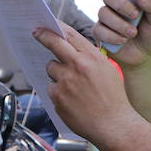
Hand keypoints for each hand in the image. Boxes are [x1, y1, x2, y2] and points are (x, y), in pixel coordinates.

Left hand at [33, 21, 136, 142]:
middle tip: (36, 33)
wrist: (114, 125)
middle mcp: (77, 66)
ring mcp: (65, 81)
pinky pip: (51, 88)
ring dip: (57, 74)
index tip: (46, 25)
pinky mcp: (57, 97)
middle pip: (54, 44)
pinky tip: (72, 101)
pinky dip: (58, 93)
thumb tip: (71, 49)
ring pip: (51, 68)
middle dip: (43, 36)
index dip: (55, 28)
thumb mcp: (108, 70)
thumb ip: (90, 58)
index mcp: (92, 57)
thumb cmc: (113, 99)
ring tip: (73, 87)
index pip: (69, 35)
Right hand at [93, 0, 150, 69]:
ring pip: (103, 12)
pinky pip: (99, 29)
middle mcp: (116, 5)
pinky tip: (123, 41)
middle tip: (134, 15)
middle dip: (120, 4)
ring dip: (119, 23)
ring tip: (133, 33)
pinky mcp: (101, 33)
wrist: (148, 59)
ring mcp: (107, 19)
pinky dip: (112, 35)